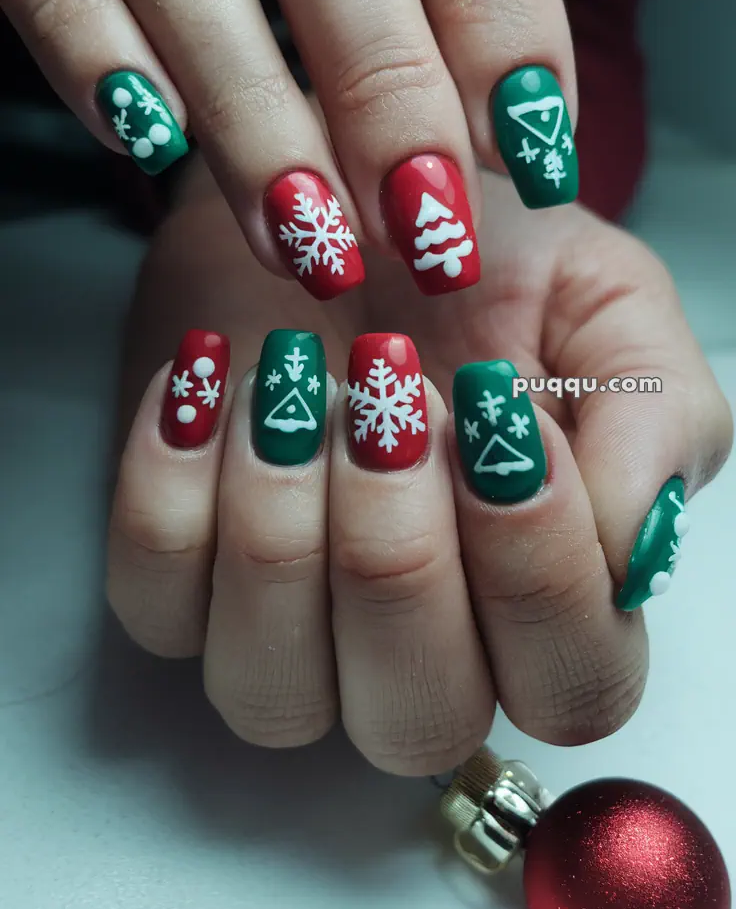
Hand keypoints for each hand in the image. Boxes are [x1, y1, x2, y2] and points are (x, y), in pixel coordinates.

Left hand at [106, 160, 730, 771]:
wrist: (340, 191)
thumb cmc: (481, 261)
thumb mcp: (604, 303)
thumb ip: (654, 418)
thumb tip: (634, 549)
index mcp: (546, 598)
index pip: (571, 684)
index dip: (537, 568)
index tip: (495, 413)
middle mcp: (418, 647)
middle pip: (417, 718)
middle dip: (398, 552)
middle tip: (389, 393)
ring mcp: (288, 632)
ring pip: (273, 692)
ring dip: (281, 526)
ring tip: (295, 373)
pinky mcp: (177, 582)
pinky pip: (155, 603)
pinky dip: (172, 487)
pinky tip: (210, 378)